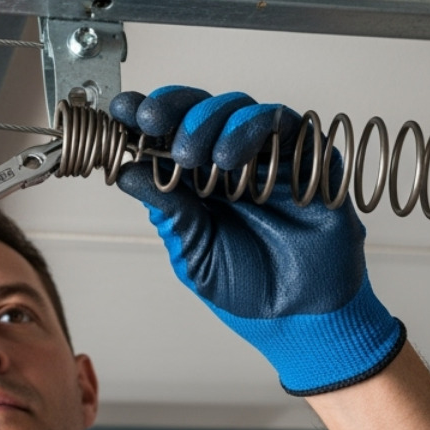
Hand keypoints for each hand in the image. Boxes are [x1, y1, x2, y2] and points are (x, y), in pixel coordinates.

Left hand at [110, 86, 403, 395]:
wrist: (301, 320)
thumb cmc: (248, 290)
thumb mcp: (193, 253)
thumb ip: (168, 212)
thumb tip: (128, 172)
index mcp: (197, 181)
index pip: (168, 134)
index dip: (145, 115)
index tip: (122, 110)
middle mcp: (230, 163)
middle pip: (200, 110)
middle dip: (171, 109)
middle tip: (152, 123)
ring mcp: (269, 159)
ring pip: (238, 108)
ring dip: (209, 120)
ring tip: (194, 155)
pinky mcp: (308, 159)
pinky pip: (283, 124)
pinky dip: (252, 128)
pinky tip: (231, 157)